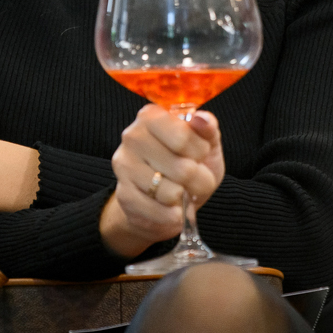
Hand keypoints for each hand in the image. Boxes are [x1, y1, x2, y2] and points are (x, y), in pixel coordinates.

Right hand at [100, 105, 223, 258]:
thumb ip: (208, 129)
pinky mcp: (124, 195)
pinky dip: (173, 216)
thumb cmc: (187, 165)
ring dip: (185, 199)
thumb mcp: (206, 144)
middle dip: (199, 180)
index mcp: (151, 116)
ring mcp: (125, 166)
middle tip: (195, 179)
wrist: (165, 201)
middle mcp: (132, 137)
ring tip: (182, 193)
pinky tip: (172, 209)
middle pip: (182, 168)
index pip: (183, 136)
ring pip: (171, 193)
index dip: (201, 151)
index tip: (200, 154)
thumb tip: (203, 119)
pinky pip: (160, 212)